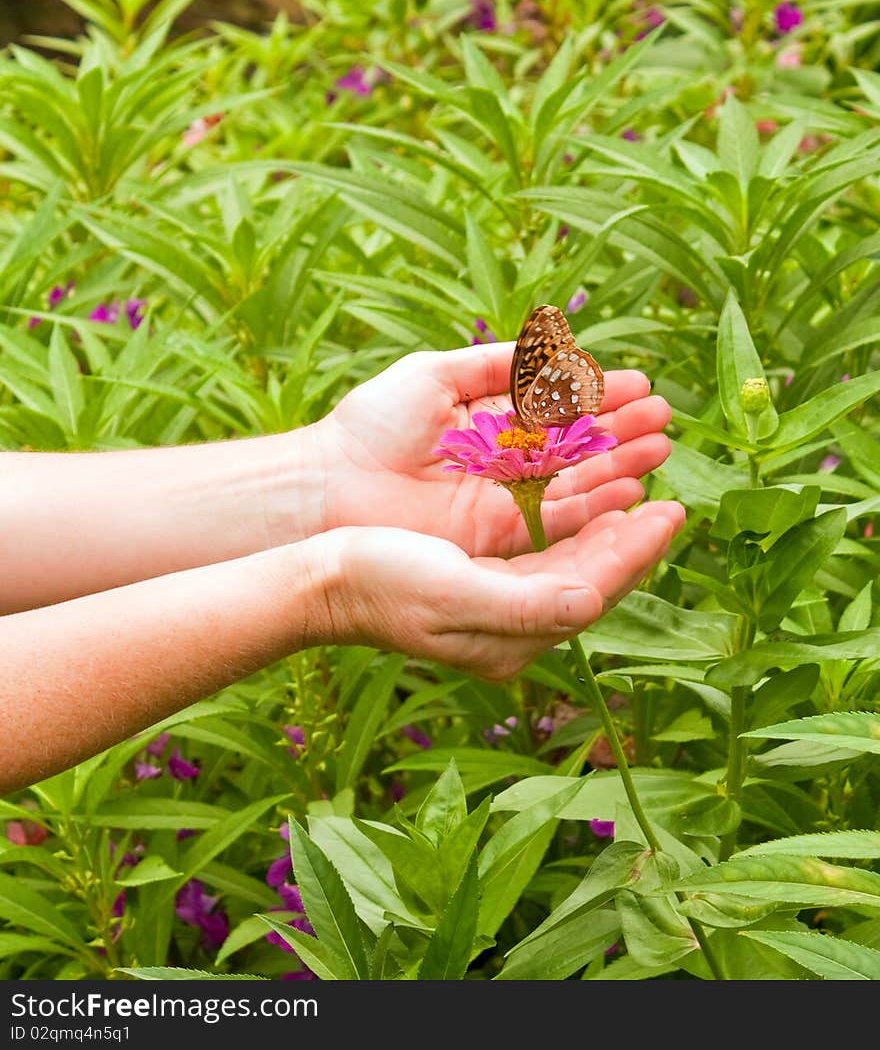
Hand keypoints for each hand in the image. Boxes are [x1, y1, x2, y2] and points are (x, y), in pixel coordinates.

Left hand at [313, 343, 674, 555]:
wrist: (328, 487)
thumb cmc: (371, 426)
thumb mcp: (432, 377)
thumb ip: (491, 364)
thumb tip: (547, 348)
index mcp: (485, 422)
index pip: (556, 409)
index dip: (599, 397)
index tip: (642, 385)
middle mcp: (500, 464)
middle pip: (574, 447)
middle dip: (620, 431)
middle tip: (666, 417)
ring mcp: (500, 503)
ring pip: (574, 484)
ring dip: (618, 466)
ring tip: (660, 449)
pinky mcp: (496, 539)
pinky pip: (556, 522)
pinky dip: (594, 507)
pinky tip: (629, 490)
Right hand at [316, 501, 684, 680]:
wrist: (325, 582)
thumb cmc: (383, 584)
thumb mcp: (454, 592)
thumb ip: (526, 604)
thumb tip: (592, 600)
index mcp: (513, 639)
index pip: (593, 591)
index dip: (637, 552)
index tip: (672, 512)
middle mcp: (514, 630)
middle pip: (591, 581)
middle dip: (633, 542)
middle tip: (672, 503)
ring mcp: (499, 610)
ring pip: (572, 566)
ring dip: (608, 532)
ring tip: (640, 498)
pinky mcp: (482, 585)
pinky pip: (545, 556)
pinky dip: (572, 529)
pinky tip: (585, 506)